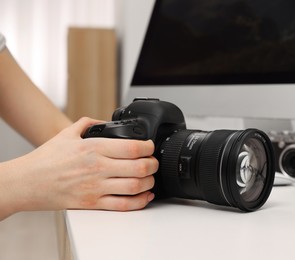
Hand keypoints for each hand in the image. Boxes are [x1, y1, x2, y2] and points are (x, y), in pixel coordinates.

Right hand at [0, 117, 158, 219]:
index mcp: (94, 148)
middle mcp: (97, 168)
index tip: (150, 147)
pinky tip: (144, 196)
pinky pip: (123, 205)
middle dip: (153, 165)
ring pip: (134, 187)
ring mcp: (96, 187)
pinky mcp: (92, 203)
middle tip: (154, 162)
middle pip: (139, 167)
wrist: (28, 182)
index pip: (132, 147)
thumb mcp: (67, 133)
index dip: (149, 147)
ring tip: (150, 178)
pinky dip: (139, 202)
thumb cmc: (47, 159)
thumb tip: (104, 122)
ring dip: (149, 182)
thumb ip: (88, 124)